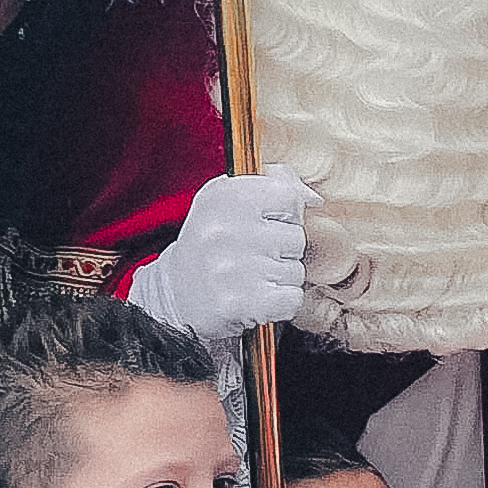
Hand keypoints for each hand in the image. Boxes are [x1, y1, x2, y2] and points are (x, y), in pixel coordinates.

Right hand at [133, 165, 307, 341]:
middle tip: (251, 256)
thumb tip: (312, 198)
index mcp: (223, 197)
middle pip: (296, 236)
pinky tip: (257, 297)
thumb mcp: (228, 198)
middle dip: (282, 249)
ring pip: (295, 270)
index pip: (288, 196)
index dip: (284, 213)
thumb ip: (274, 183)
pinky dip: (281, 302)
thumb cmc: (211, 244)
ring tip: (251, 277)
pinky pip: (292, 298)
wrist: (175, 295)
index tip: (264, 224)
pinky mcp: (241, 304)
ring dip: (280, 278)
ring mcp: (233, 269)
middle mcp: (225, 230)